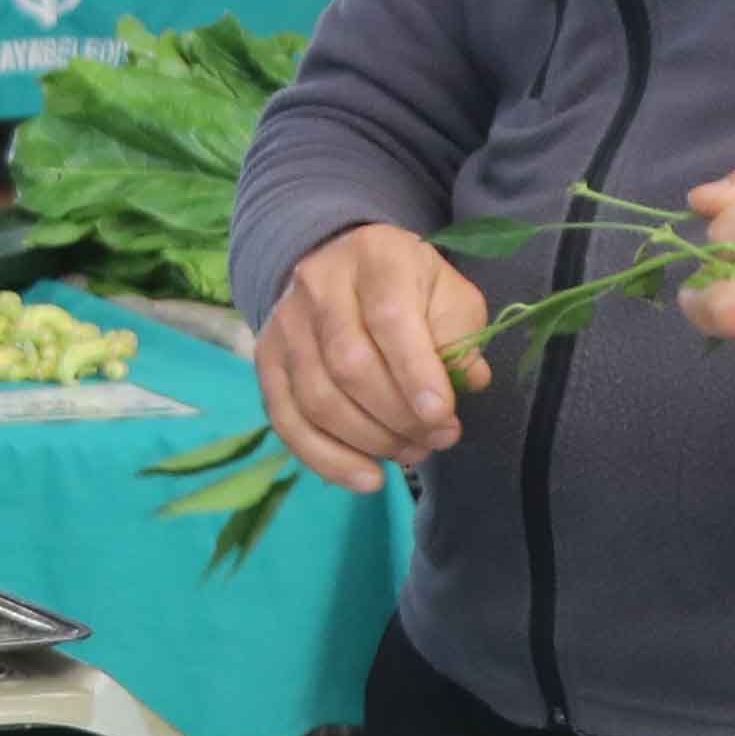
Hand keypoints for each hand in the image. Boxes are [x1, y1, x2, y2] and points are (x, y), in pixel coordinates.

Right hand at [255, 224, 493, 489]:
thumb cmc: (409, 287)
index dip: (415, 374)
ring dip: (369, 441)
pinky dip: (327, 460)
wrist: (342, 265)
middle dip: (397, 416)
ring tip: (412, 452)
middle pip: (348, 365)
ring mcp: (285, 324)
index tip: (443, 416)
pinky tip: (366, 478)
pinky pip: (287, 421)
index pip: (388, 318)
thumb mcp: (449, 295)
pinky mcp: (266, 360)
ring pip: (317, 399)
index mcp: (375, 257)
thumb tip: (468, 382)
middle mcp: (319, 285)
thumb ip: (461, 336)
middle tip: (438, 439)